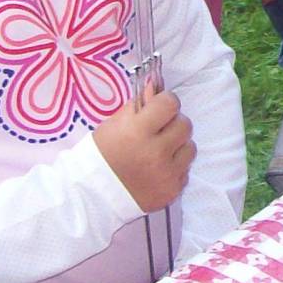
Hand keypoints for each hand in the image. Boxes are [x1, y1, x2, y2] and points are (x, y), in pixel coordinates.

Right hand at [91, 84, 195, 212]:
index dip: (165, 102)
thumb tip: (156, 86)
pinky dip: (174, 169)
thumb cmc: (101, 155)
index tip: (158, 108)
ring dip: (177, 147)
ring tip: (159, 152)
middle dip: (172, 124)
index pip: (170, 104)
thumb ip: (138, 104)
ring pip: (190, 148)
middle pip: (185, 124)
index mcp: (137, 131)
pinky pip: (185, 171)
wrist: (92, 196)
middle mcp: (155, 152)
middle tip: (158, 131)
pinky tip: (157, 171)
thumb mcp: (114, 124)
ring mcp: (166, 174)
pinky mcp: (172, 192)